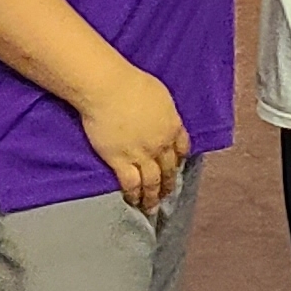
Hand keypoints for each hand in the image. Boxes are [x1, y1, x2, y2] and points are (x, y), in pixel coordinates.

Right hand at [75, 64, 189, 214]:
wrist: (108, 88)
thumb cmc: (131, 83)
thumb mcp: (159, 95)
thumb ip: (163, 111)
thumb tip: (160, 116)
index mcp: (172, 125)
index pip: (182, 148)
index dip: (179, 160)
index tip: (177, 167)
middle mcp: (161, 144)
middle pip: (168, 169)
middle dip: (168, 183)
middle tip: (167, 194)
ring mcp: (141, 154)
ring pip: (152, 181)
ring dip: (152, 196)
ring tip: (151, 207)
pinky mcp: (120, 160)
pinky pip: (131, 183)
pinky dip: (134, 195)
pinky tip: (133, 201)